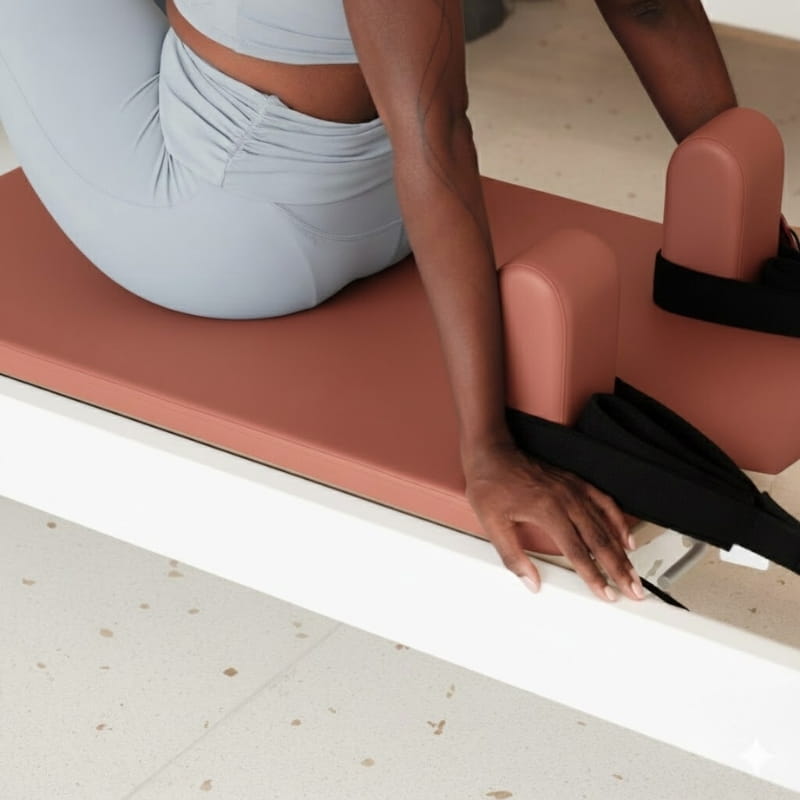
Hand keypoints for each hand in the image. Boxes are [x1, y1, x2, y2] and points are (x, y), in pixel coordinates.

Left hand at [463, 441, 645, 602]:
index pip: (578, 552)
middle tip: (633, 590)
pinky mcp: (575, 482)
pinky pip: (604, 502)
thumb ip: (513, 556)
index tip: (607, 593)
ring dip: (622, 551)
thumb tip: (530, 582)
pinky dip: (618, 520)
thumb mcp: (492, 523)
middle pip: (600, 541)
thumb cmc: (490, 484)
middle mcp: (566, 499)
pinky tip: (625, 537)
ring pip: (606, 524)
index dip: (595, 576)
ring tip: (633, 572)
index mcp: (547, 511)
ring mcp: (573, 490)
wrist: (492, 451)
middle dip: (619, 569)